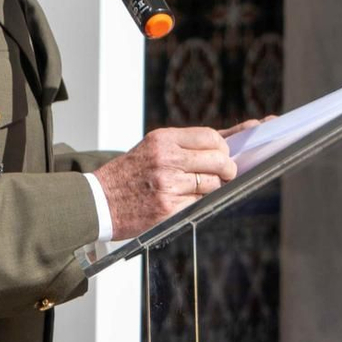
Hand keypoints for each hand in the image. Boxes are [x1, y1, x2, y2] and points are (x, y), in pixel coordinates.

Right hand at [94, 125, 236, 239]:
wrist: (100, 200)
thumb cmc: (132, 173)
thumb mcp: (154, 147)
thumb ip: (191, 143)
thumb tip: (241, 132)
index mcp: (163, 139)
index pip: (212, 137)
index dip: (224, 149)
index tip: (223, 156)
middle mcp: (166, 159)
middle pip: (219, 161)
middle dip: (227, 170)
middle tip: (223, 175)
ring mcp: (168, 184)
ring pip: (213, 185)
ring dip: (212, 189)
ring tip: (194, 189)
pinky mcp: (168, 208)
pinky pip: (200, 204)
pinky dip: (197, 204)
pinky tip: (182, 202)